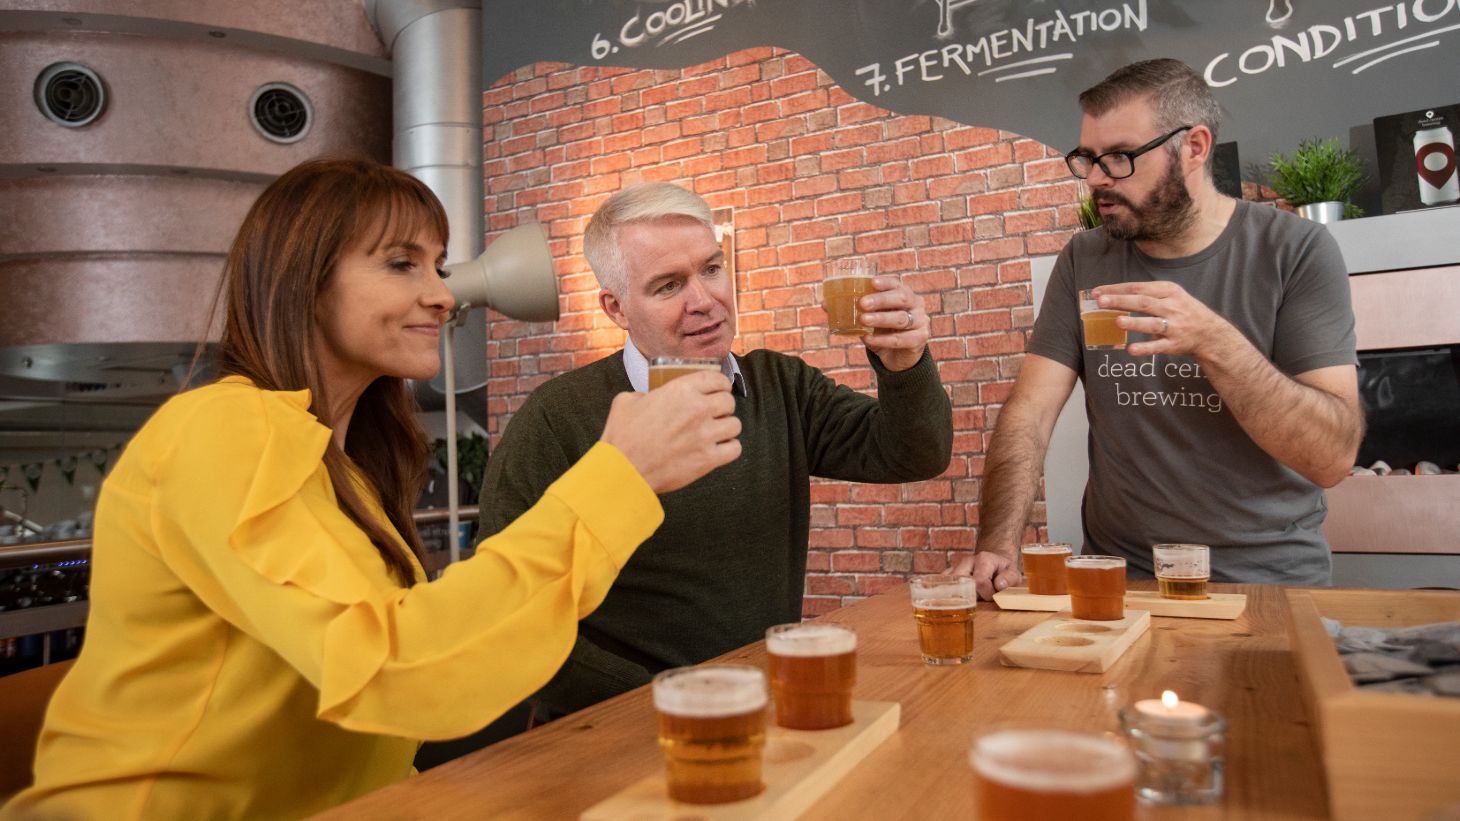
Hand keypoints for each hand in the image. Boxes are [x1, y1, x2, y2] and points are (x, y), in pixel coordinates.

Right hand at [599, 370, 740, 493]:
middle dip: (723, 406)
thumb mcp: (627, 400)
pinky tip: (718, 448)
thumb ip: (646, 394)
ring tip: (716, 432)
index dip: (720, 384)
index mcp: (680, 390)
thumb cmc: (622, 437)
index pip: (716, 378)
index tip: (718, 389)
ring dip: (726, 427)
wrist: (622, 470)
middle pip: (728, 401)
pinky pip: (734, 449)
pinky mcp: (707, 459)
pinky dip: (728, 448)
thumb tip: (652, 398)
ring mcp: (704, 435)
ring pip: (735, 425)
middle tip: (714, 413)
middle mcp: (697, 409)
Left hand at [859, 275, 929, 371]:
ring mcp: (920, 321)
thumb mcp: (868, 319)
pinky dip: (884, 340)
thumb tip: (825, 304)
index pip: (896, 283)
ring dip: (881, 319)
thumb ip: (851, 310)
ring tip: (863, 320)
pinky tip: (869, 339)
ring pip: (901, 318)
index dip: (885, 282)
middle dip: (881, 299)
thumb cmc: (882, 331)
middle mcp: (915, 304)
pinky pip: (901, 339)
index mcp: (903, 293)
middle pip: (901, 297)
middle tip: (862, 303)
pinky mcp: (920, 338)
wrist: (897, 356)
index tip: (872, 282)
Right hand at [950, 551, 1020, 600]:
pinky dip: (946, 593)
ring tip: (968, 599)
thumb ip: (1009, 578)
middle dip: (970, 595)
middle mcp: (967, 562)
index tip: (993, 596)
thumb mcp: (1013, 572)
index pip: (979, 581)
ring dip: (958, 595)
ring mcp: (956, 567)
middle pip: (961, 582)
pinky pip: (943, 584)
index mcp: (984, 559)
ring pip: (949, 584)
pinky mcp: (949, 575)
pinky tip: (952, 599)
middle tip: (979, 598)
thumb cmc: (1003, 570)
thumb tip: (999, 585)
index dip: (987, 593)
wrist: (993, 562)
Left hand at [1093, 281, 1238, 358]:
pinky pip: (1159, 347)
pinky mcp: (1175, 344)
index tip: (1097, 292)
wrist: (1209, 333)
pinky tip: (1131, 349)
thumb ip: (1146, 294)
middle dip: (1121, 301)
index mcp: (1169, 291)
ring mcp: (1174, 327)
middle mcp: (1172, 307)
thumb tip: (1112, 294)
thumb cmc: (1183, 311)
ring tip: (1117, 322)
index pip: (1139, 288)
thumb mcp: (1171, 295)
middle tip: (1100, 302)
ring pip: (1152, 323)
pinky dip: (1145, 348)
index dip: (1117, 289)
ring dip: (1134, 323)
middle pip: (1143, 302)